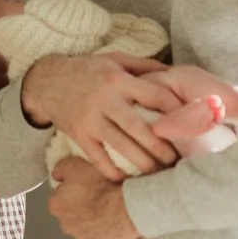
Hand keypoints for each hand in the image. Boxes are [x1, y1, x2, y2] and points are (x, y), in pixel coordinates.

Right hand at [22, 53, 176, 179]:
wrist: (46, 81)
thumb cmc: (87, 70)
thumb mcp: (115, 59)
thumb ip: (145, 66)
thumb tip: (174, 73)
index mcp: (119, 80)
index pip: (155, 96)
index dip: (176, 111)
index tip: (191, 125)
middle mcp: (106, 100)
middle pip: (139, 127)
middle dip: (161, 146)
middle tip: (178, 160)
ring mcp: (90, 119)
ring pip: (121, 145)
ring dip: (142, 162)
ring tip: (158, 172)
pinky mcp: (78, 134)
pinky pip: (96, 157)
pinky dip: (110, 170)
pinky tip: (124, 179)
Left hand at [49, 158, 141, 238]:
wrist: (125, 207)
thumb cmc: (100, 185)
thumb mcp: (75, 165)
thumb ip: (61, 170)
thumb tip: (57, 175)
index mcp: (56, 205)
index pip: (59, 197)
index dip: (72, 189)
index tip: (84, 185)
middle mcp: (66, 225)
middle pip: (71, 214)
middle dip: (81, 207)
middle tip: (97, 195)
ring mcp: (83, 238)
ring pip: (86, 227)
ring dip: (94, 219)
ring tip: (109, 208)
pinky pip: (102, 237)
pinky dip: (107, 230)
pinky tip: (116, 220)